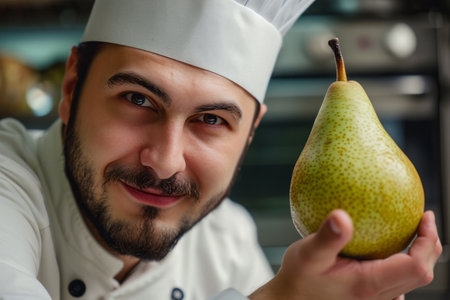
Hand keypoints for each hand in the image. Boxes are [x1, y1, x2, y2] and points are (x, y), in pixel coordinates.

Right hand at [249, 210, 441, 299]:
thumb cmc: (298, 280)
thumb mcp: (307, 254)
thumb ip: (327, 237)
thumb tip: (342, 216)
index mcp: (370, 284)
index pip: (417, 266)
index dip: (427, 241)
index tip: (424, 217)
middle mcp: (378, 295)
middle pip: (421, 273)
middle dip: (430, 246)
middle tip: (423, 219)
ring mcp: (374, 299)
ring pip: (410, 278)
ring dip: (419, 255)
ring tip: (412, 231)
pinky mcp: (367, 296)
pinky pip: (397, 280)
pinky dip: (403, 263)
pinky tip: (387, 249)